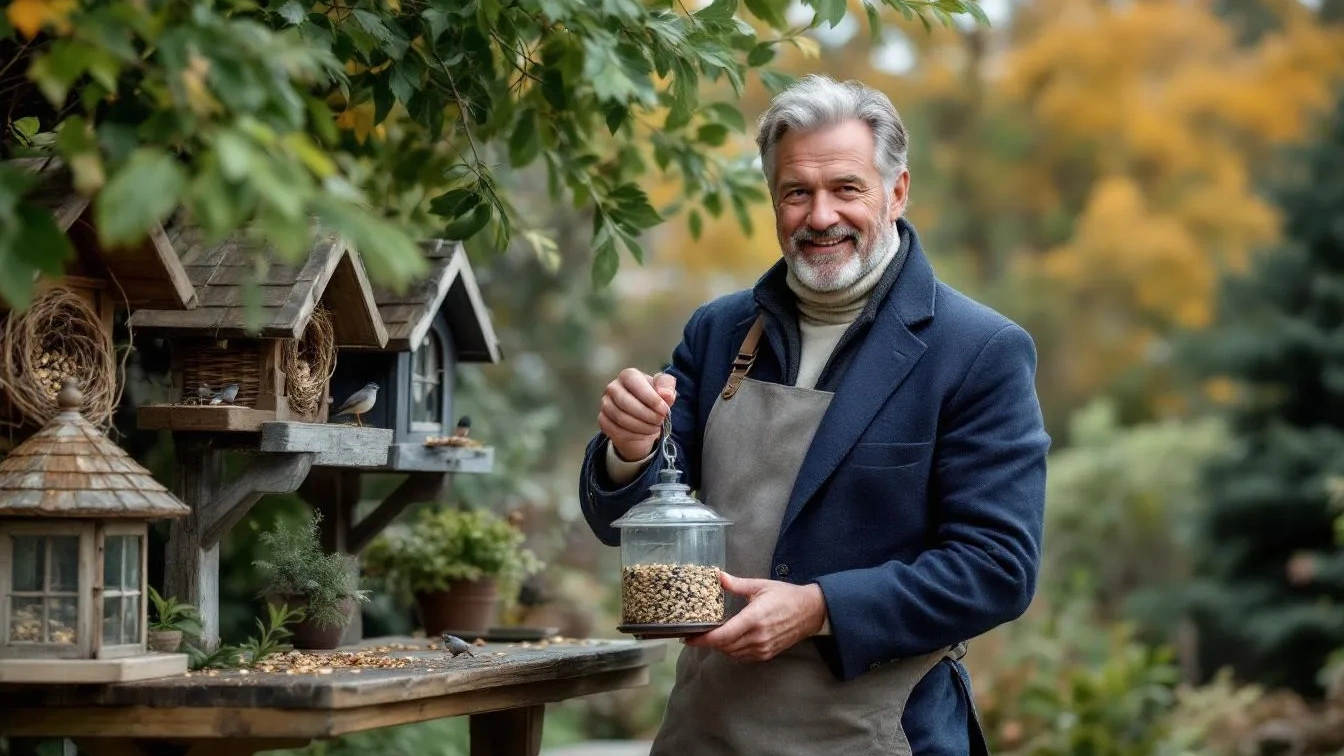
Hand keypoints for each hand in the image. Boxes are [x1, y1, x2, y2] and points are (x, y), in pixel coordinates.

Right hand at [598, 368, 676, 461]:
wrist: (642, 418)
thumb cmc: (653, 400)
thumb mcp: (665, 391)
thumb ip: (667, 387)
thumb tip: (666, 395)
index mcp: (628, 375)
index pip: (635, 383)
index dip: (650, 397)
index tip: (664, 409)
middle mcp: (613, 387)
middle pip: (626, 402)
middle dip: (647, 415)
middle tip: (660, 420)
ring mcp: (605, 403)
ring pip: (620, 418)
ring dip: (641, 426)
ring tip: (654, 427)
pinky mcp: (603, 419)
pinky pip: (615, 430)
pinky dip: (632, 435)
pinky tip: (643, 433)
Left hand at [685, 571, 827, 661]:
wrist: (811, 612)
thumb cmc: (786, 596)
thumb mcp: (760, 586)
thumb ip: (737, 584)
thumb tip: (717, 576)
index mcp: (754, 619)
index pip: (722, 636)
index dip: (703, 639)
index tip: (688, 637)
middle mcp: (758, 637)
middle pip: (724, 646)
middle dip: (707, 642)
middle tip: (694, 634)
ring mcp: (763, 648)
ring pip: (732, 653)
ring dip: (719, 646)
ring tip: (710, 635)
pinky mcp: (767, 654)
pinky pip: (742, 656)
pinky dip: (732, 650)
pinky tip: (728, 640)